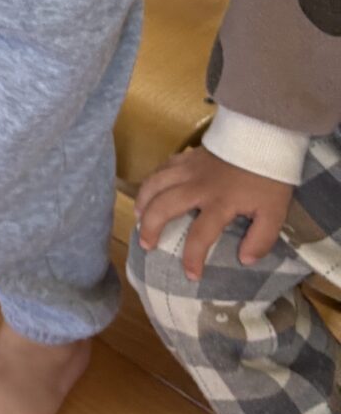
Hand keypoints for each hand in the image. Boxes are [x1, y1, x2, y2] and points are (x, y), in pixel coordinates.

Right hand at [135, 144, 294, 280]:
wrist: (264, 138)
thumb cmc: (268, 179)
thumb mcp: (275, 213)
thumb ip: (261, 239)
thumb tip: (244, 260)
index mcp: (220, 203)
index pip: (200, 235)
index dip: (193, 258)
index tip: (191, 275)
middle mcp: (197, 187)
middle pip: (164, 206)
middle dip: (151, 227)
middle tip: (146, 244)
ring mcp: (189, 169)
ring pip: (155, 183)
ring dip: (144, 201)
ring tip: (139, 216)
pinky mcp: (188, 156)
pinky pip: (163, 167)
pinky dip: (153, 180)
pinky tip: (151, 189)